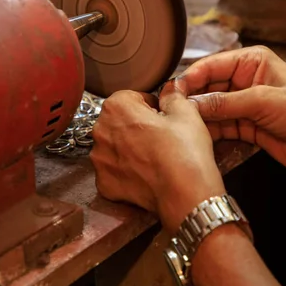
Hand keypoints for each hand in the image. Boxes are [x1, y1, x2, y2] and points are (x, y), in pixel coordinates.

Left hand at [90, 82, 224, 232]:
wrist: (185, 195)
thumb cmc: (185, 152)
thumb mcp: (186, 112)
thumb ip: (172, 95)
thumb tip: (170, 90)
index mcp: (116, 107)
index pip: (131, 97)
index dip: (150, 106)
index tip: (161, 116)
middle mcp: (100, 131)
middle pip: (119, 121)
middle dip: (136, 126)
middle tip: (160, 137)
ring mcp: (100, 160)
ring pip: (114, 146)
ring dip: (129, 148)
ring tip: (154, 156)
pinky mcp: (104, 183)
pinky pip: (113, 171)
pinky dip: (126, 172)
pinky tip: (146, 173)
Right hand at [179, 45, 285, 175]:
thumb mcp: (264, 101)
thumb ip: (226, 102)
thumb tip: (193, 103)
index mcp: (252, 62)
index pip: (213, 65)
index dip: (192, 77)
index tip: (174, 90)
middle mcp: (245, 81)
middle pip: (208, 87)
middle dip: (192, 99)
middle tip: (172, 109)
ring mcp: (245, 105)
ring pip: (212, 108)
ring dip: (198, 117)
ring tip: (180, 124)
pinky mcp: (246, 126)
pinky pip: (220, 126)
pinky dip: (209, 132)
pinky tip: (196, 135)